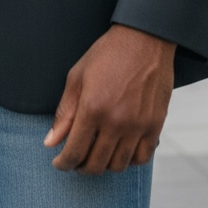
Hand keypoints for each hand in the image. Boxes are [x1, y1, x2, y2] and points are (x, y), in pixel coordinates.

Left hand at [45, 25, 174, 174]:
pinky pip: (142, 158)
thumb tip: (51, 142)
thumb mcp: (77, 77)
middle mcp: (116, 121)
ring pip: (118, 165)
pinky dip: (129, 161)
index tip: (59, 162)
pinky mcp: (155, 125)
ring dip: (104, 166)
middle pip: (96, 165)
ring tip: (97, 155)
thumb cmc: (108, 54)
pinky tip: (120, 151)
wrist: (145, 39)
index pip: (74, 152)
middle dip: (81, 167)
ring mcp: (138, 125)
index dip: (63, 163)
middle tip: (76, 160)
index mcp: (93, 108)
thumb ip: (65, 113)